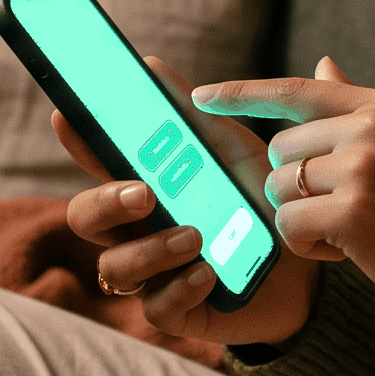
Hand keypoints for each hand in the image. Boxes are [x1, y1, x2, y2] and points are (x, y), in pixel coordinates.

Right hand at [58, 56, 318, 348]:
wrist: (308, 262)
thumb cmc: (261, 199)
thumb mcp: (232, 150)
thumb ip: (194, 114)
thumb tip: (151, 65)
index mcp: (146, 184)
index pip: (96, 163)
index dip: (76, 142)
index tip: (66, 117)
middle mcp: (138, 229)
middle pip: (84, 218)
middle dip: (104, 203)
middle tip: (144, 193)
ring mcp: (154, 272)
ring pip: (114, 267)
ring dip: (150, 250)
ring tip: (196, 237)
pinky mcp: (178, 310)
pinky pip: (155, 307)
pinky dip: (180, 287)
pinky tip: (209, 273)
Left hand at [193, 59, 374, 327]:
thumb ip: (358, 111)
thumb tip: (322, 66)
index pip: (297, 89)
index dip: (242, 93)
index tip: (201, 96)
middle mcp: (373, 126)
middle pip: (283, 151)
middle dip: (299, 189)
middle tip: (350, 215)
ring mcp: (364, 166)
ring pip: (281, 189)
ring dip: (304, 221)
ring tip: (356, 234)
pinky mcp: (355, 212)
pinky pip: (290, 226)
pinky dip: (310, 249)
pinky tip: (352, 255)